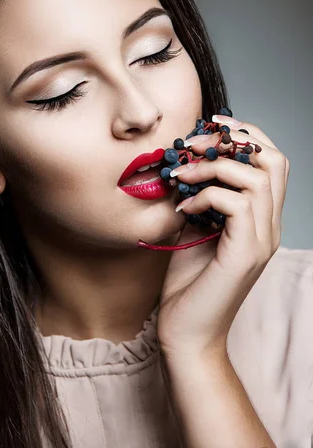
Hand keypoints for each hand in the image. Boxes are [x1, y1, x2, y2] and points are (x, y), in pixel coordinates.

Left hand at [156, 119, 289, 360]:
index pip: (273, 161)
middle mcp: (269, 226)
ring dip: (213, 167)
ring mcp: (262, 240)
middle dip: (233, 140)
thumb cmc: (188, 282)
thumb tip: (186, 162)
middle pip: (275, 160)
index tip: (212, 125)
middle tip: (195, 143)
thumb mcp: (194, 228)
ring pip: (257, 178)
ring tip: (182, 177)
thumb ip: (200, 196)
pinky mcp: (246, 253)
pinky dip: (205, 195)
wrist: (186, 332)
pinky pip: (235, 204)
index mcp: (261, 219)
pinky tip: (183, 208)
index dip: (247, 134)